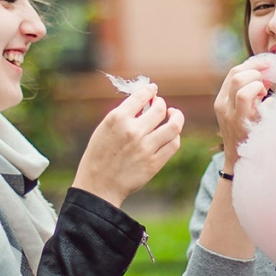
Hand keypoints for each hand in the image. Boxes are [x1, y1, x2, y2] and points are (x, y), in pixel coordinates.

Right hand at [73, 85, 183, 207]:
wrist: (98, 186)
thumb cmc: (99, 156)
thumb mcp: (104, 129)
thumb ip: (124, 115)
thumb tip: (144, 102)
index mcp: (117, 119)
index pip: (141, 96)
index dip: (149, 90)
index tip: (153, 90)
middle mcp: (133, 131)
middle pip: (159, 109)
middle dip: (161, 104)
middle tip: (159, 105)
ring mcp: (146, 147)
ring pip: (173, 125)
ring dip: (176, 116)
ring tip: (174, 114)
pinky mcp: (154, 163)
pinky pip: (173, 144)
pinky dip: (175, 136)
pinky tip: (170, 134)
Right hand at [213, 56, 273, 169]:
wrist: (239, 161)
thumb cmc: (244, 132)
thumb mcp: (236, 111)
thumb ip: (244, 92)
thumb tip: (264, 73)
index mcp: (221, 100)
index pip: (234, 72)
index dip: (253, 64)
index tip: (267, 64)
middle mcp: (224, 108)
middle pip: (237, 76)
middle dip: (256, 74)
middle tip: (266, 84)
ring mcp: (234, 118)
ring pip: (243, 90)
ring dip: (259, 87)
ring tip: (264, 96)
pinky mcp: (246, 128)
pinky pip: (260, 107)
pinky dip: (270, 102)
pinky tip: (271, 107)